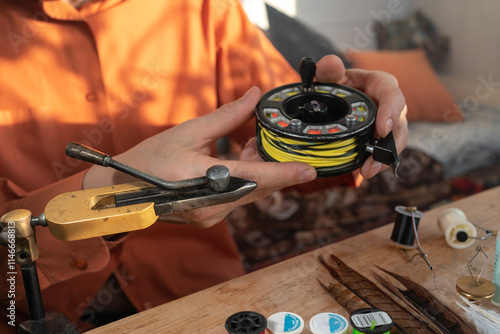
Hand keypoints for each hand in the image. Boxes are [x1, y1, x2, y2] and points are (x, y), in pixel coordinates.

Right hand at [83, 87, 316, 227]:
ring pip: (250, 193)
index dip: (284, 174)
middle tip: (277, 144)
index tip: (310, 171)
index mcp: (203, 181)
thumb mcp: (190, 131)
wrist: (125, 190)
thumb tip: (254, 95)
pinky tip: (238, 160)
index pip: (253, 177)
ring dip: (258, 171)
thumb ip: (227, 116)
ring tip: (248, 144)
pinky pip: (239, 198)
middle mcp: (211, 205)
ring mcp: (211, 216)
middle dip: (274, 167)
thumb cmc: (152, 158)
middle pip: (258, 187)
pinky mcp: (210, 218)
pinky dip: (246, 181)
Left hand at [315, 55, 407, 177]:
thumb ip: (328, 69)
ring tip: (368, 171)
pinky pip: (386, 150)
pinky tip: (366, 172)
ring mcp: (388, 122)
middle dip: (390, 145)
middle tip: (375, 161)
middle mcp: (390, 103)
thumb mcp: (331, 75)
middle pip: (399, 123)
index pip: (392, 94)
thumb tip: (330, 62)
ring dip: (384, 158)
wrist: (331, 97)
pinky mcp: (381, 137)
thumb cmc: (336, 83)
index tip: (382, 129)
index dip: (391, 111)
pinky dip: (377, 162)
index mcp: (380, 83)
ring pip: (395, 141)